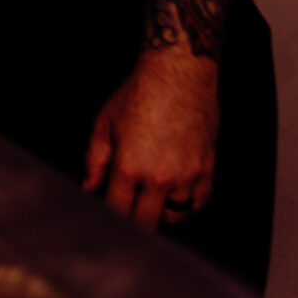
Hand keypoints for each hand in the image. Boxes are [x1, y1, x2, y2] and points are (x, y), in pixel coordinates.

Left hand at [85, 48, 220, 228]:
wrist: (178, 75)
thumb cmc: (139, 94)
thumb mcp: (105, 123)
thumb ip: (95, 159)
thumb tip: (89, 185)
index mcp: (129, 167)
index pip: (118, 210)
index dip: (110, 217)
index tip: (108, 217)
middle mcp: (159, 176)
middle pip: (146, 221)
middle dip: (134, 223)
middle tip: (128, 213)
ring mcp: (187, 175)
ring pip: (174, 215)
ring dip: (161, 212)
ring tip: (150, 199)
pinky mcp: (207, 169)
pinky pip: (198, 202)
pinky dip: (187, 203)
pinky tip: (175, 192)